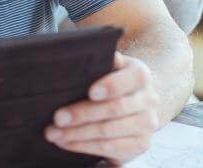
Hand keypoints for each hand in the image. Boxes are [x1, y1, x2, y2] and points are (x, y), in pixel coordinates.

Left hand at [44, 52, 159, 164]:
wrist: (135, 100)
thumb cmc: (111, 78)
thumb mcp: (108, 65)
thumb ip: (99, 61)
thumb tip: (81, 54)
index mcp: (140, 75)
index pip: (133, 78)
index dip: (112, 85)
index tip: (91, 92)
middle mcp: (148, 99)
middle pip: (115, 108)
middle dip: (82, 114)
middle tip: (57, 118)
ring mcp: (146, 124)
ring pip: (109, 131)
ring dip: (78, 134)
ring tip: (54, 133)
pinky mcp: (140, 144)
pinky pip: (110, 148)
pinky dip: (84, 146)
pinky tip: (66, 143)